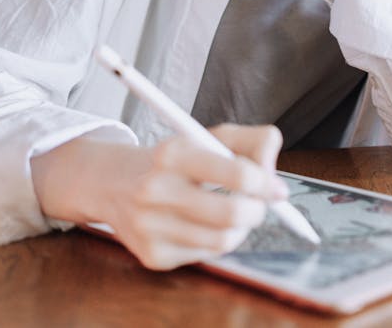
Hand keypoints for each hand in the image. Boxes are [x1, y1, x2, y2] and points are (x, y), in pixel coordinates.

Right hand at [32, 124, 285, 271]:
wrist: (115, 184)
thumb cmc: (174, 159)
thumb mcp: (208, 136)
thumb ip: (252, 142)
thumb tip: (275, 180)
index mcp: (174, 153)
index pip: (236, 172)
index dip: (265, 183)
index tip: (277, 188)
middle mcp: (157, 189)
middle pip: (232, 213)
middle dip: (258, 211)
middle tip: (261, 205)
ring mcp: (151, 227)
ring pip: (222, 241)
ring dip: (241, 229)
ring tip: (237, 215)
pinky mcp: (152, 256)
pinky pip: (205, 256)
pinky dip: (217, 242)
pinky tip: (206, 226)